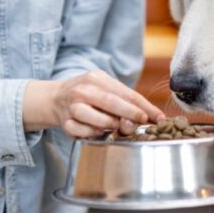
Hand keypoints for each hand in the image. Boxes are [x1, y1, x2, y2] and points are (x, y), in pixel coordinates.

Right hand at [23, 70, 164, 137]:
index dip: (143, 106)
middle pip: (111, 103)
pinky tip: (98, 131)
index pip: (125, 92)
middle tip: (142, 122)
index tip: (157, 117)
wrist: (56, 98)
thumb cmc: (88, 93)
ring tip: (116, 126)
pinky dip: (93, 134)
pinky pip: (83, 133)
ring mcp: (72, 107)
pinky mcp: (65, 123)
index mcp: (96, 78)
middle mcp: (83, 90)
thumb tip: (148, 114)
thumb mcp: (104, 86)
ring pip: (96, 120)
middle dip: (131, 114)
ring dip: (110, 125)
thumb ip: (123, 98)